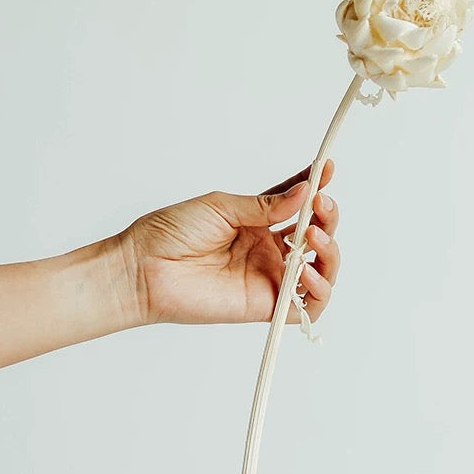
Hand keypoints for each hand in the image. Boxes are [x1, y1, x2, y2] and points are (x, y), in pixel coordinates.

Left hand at [120, 160, 340, 325]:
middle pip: (316, 236)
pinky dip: (319, 289)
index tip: (327, 168)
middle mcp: (268, 251)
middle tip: (321, 206)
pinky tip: (308, 271)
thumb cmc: (171, 233)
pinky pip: (306, 305)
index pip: (298, 206)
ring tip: (315, 237)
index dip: (316, 188)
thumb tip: (305, 192)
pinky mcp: (265, 305)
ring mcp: (269, 278)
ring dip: (330, 252)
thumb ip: (266, 205)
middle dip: (327, 218)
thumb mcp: (223, 206)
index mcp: (258, 224)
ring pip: (321, 271)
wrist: (143, 268)